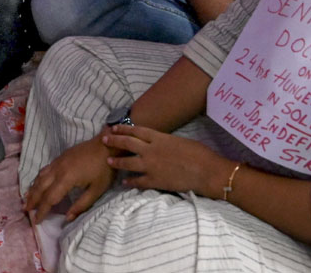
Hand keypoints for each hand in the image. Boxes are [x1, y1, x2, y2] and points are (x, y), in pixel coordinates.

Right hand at [23, 134, 114, 223]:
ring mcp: (57, 162)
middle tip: (25, 210)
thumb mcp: (96, 190)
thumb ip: (81, 205)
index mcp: (66, 179)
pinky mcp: (60, 157)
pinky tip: (37, 183)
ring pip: (40, 177)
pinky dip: (37, 179)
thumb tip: (67, 218)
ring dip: (32, 189)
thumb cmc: (103, 169)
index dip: (42, 210)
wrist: (106, 145)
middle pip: (41, 187)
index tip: (37, 221)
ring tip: (26, 199)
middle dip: (32, 200)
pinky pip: (44, 170)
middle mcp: (58, 170)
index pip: (50, 198)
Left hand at [102, 124, 230, 196]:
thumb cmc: (199, 154)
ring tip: (109, 160)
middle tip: (104, 139)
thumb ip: (165, 141)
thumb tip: (159, 142)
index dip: (123, 128)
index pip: (136, 131)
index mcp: (159, 138)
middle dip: (114, 140)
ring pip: (128, 162)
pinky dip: (130, 182)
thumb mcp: (180, 141)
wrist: (206, 171)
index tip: (113, 127)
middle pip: (127, 143)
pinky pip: (138, 181)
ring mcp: (151, 166)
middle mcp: (151, 150)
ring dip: (117, 161)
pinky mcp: (155, 181)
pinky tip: (124, 182)